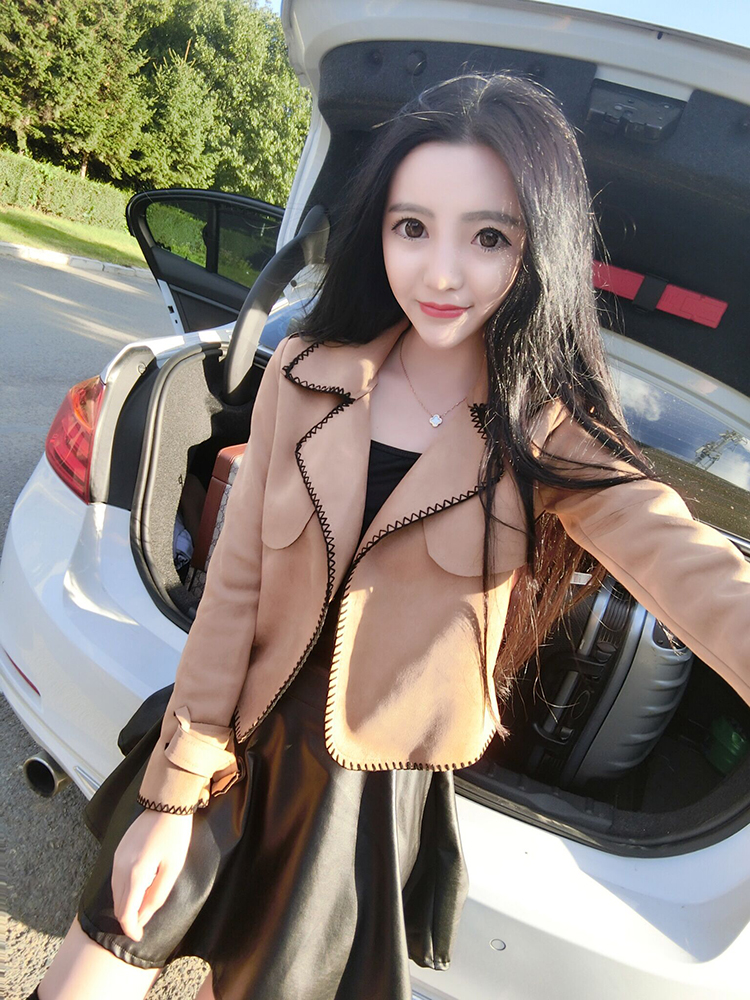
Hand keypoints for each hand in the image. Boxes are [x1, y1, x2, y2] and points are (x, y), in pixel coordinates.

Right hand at [111, 809, 193, 940]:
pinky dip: (123, 890)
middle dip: (128, 918)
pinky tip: (137, 888)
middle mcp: (120, 868)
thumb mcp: (173, 868)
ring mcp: (117, 858)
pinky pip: (116, 879)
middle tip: (142, 925)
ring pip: (115, 892)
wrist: (165, 804)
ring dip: (125, 904)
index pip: (126, 912)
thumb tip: (144, 916)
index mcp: (135, 874)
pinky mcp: (118, 851)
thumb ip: (157, 895)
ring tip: (142, 907)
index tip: (139, 937)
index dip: (131, 929)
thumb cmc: (174, 835)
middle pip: (118, 904)